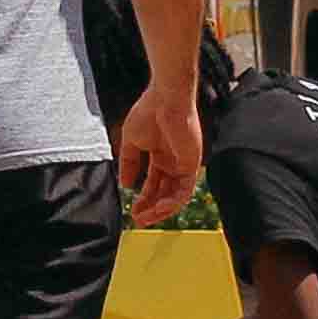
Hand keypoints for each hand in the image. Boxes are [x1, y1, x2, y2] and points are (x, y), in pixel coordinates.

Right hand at [116, 81, 203, 227]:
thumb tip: (126, 184)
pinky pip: (183, 191)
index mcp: (161, 154)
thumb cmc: (148, 111)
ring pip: (175, 196)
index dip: (143, 198)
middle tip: (138, 220)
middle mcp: (174, 161)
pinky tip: (157, 209)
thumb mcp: (131, 141)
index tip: (132, 210)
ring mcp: (184, 163)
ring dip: (160, 210)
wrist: (165, 98)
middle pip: (164, 192)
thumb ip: (129, 163)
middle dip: (151, 208)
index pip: (154, 183)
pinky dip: (171, 203)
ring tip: (145, 218)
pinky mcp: (192, 164)